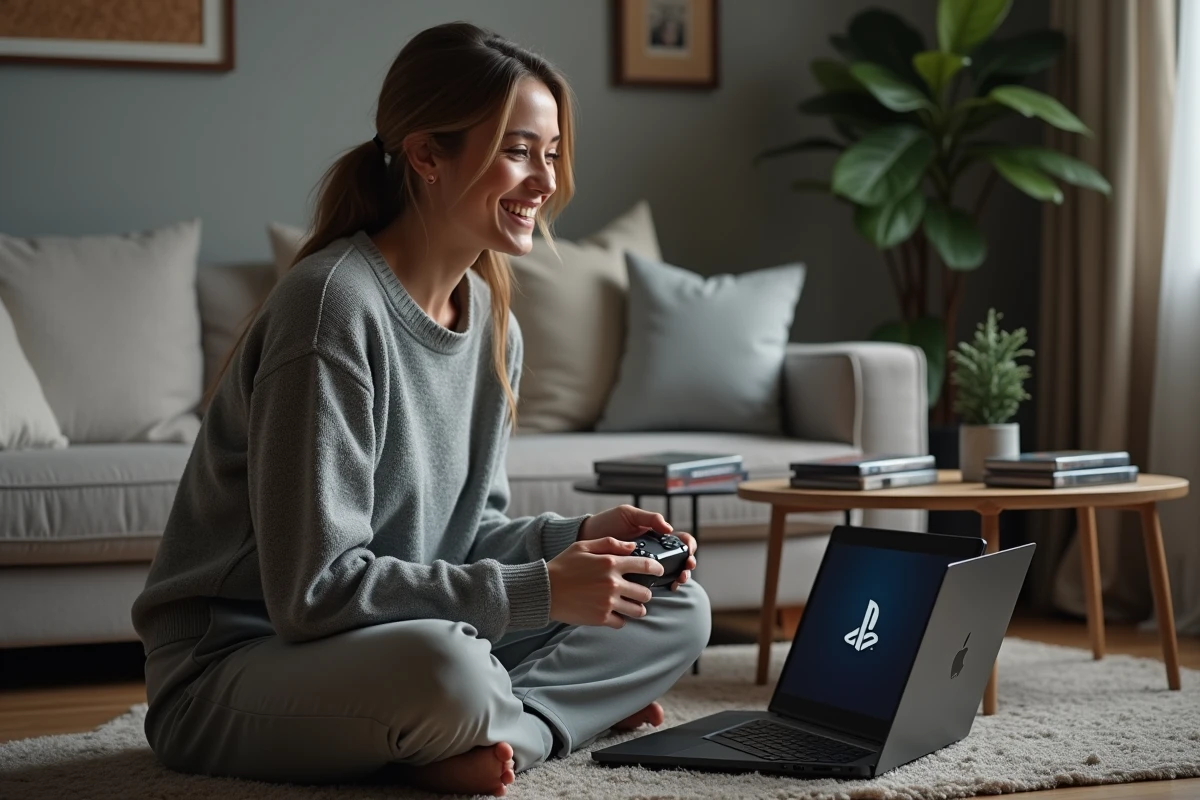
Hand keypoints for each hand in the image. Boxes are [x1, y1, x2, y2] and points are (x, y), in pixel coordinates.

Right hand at [547, 537, 659, 627]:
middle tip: (639, 591)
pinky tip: (614, 613)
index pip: (646, 566)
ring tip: (631, 605)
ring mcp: (608, 602)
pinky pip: (622, 622)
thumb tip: (633, 547)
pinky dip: (620, 619)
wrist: (544, 591)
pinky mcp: (601, 618)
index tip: (658, 571)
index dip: (657, 569)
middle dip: (645, 592)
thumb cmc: (563, 566)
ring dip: (637, 608)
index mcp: (611, 563)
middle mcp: (613, 583)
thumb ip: (610, 543)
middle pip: (646, 592)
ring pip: (638, 610)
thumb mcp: (583, 546)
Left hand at [578, 505, 697, 590]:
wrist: (585, 538)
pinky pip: (654, 584)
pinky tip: (666, 587)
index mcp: (655, 535)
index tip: (688, 552)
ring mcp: (645, 566)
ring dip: (680, 578)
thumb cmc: (606, 523)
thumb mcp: (628, 515)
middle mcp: (653, 551)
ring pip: (671, 573)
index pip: (679, 540)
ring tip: (677, 580)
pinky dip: (665, 587)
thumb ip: (648, 518)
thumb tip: (669, 529)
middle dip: (687, 566)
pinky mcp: (635, 578)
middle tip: (685, 570)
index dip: (688, 546)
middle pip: (680, 559)